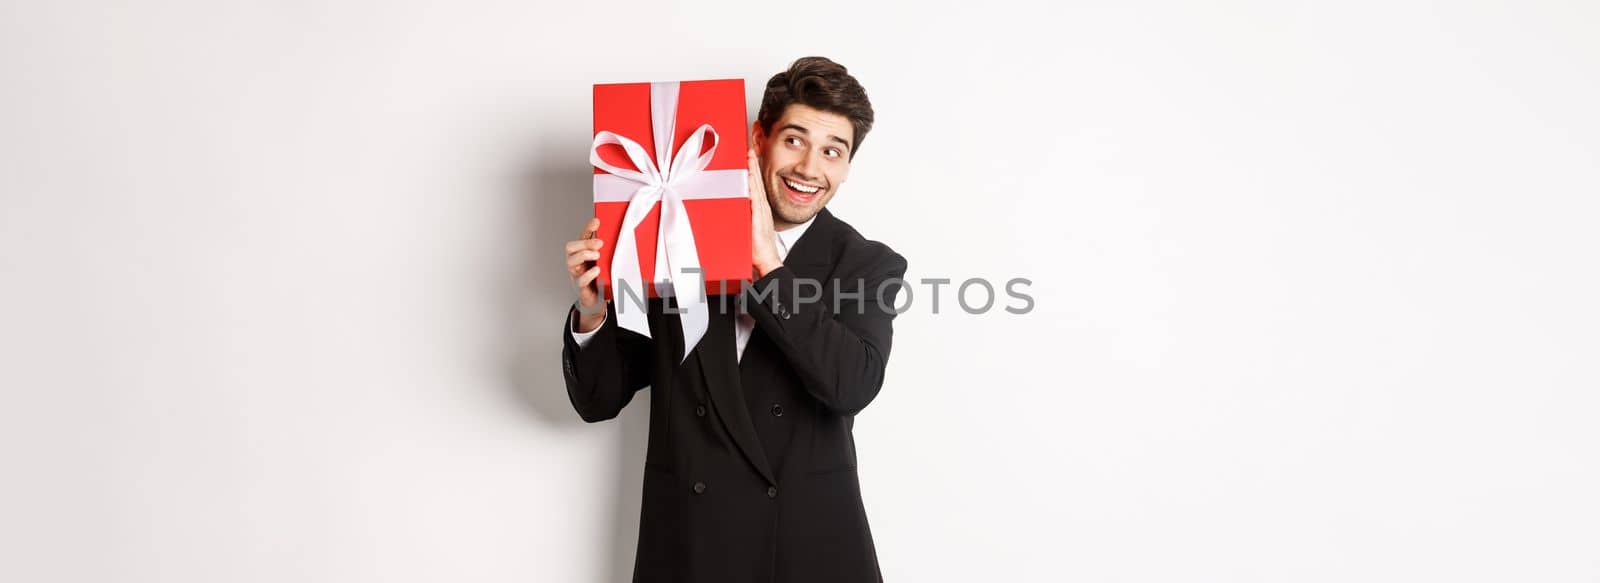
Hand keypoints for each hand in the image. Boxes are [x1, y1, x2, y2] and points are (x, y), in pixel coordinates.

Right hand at [565, 217, 606, 331]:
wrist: (598, 300)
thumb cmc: (602, 277)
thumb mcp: (607, 262)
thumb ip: (611, 252)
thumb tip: (627, 239)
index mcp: (583, 253)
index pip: (581, 237)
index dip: (587, 228)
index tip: (597, 221)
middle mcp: (577, 262)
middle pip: (570, 247)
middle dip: (585, 243)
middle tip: (600, 243)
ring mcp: (576, 275)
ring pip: (571, 261)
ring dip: (584, 255)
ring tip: (597, 255)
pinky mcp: (581, 288)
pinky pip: (580, 280)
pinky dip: (588, 274)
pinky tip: (597, 270)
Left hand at [748, 148, 782, 277]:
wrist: (766, 259)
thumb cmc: (755, 246)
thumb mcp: (746, 225)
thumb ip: (740, 213)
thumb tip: (731, 202)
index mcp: (759, 206)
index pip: (755, 181)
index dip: (752, 166)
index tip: (748, 152)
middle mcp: (761, 205)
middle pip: (756, 179)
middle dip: (752, 162)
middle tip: (749, 146)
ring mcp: (760, 210)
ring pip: (755, 185)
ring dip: (752, 169)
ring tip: (749, 154)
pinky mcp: (758, 217)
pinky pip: (754, 198)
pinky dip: (752, 186)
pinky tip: (748, 176)